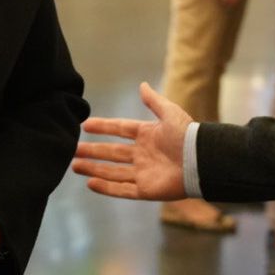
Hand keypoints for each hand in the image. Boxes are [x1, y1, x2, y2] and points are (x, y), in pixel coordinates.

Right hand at [70, 82, 190, 201]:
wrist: (201, 161)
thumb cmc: (187, 136)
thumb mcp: (170, 113)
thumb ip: (154, 101)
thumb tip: (142, 85)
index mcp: (148, 135)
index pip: (120, 129)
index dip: (103, 127)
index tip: (85, 125)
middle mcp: (143, 154)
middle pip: (112, 152)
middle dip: (92, 151)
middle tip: (73, 150)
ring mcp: (143, 173)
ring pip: (112, 171)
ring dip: (94, 169)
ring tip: (75, 166)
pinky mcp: (146, 190)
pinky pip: (122, 189)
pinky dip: (106, 188)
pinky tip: (90, 184)